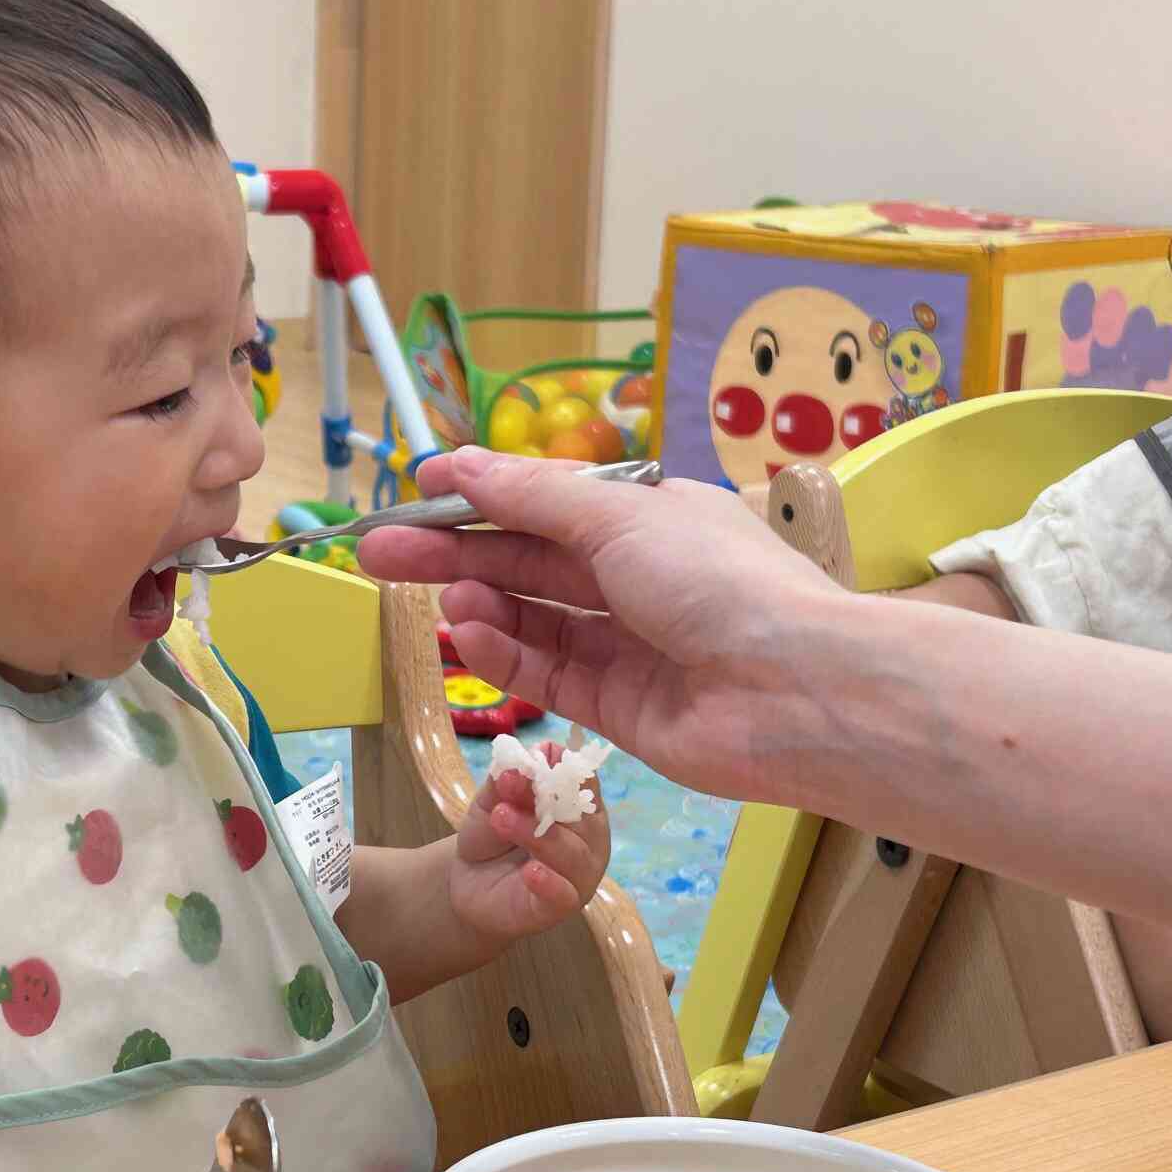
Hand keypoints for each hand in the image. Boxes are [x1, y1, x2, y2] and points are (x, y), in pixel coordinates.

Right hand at [358, 448, 848, 805]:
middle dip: (453, 555)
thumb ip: (531, 498)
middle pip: (527, 562)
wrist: (794, 691)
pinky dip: (506, 655)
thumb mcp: (619, 519)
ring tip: (440, 600)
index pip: (547, 504)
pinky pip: (547, 673)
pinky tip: (470, 636)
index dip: (480, 497)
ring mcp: (627, 645)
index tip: (415, 492)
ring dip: (481, 606)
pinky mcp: (617, 706)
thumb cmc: (716, 581)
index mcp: (649, 518)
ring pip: (532, 619)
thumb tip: (457, 465)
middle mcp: (637, 577)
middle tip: (377, 553)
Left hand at [447, 736, 610, 949]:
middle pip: (580, 816)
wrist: (465, 882)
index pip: (583, 781)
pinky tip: (531, 871)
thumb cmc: (492, 835)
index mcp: (580, 807)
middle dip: (545, 797)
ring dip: (535, 833)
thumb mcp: (493, 801)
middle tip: (507, 783)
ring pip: (570, 853)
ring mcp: (579, 875)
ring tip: (500, 817)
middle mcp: (589, 840)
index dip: (563, 766)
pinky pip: (562, 894)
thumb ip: (509, 780)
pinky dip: (548, 882)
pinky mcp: (560, 906)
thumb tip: (533, 752)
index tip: (536, 755)